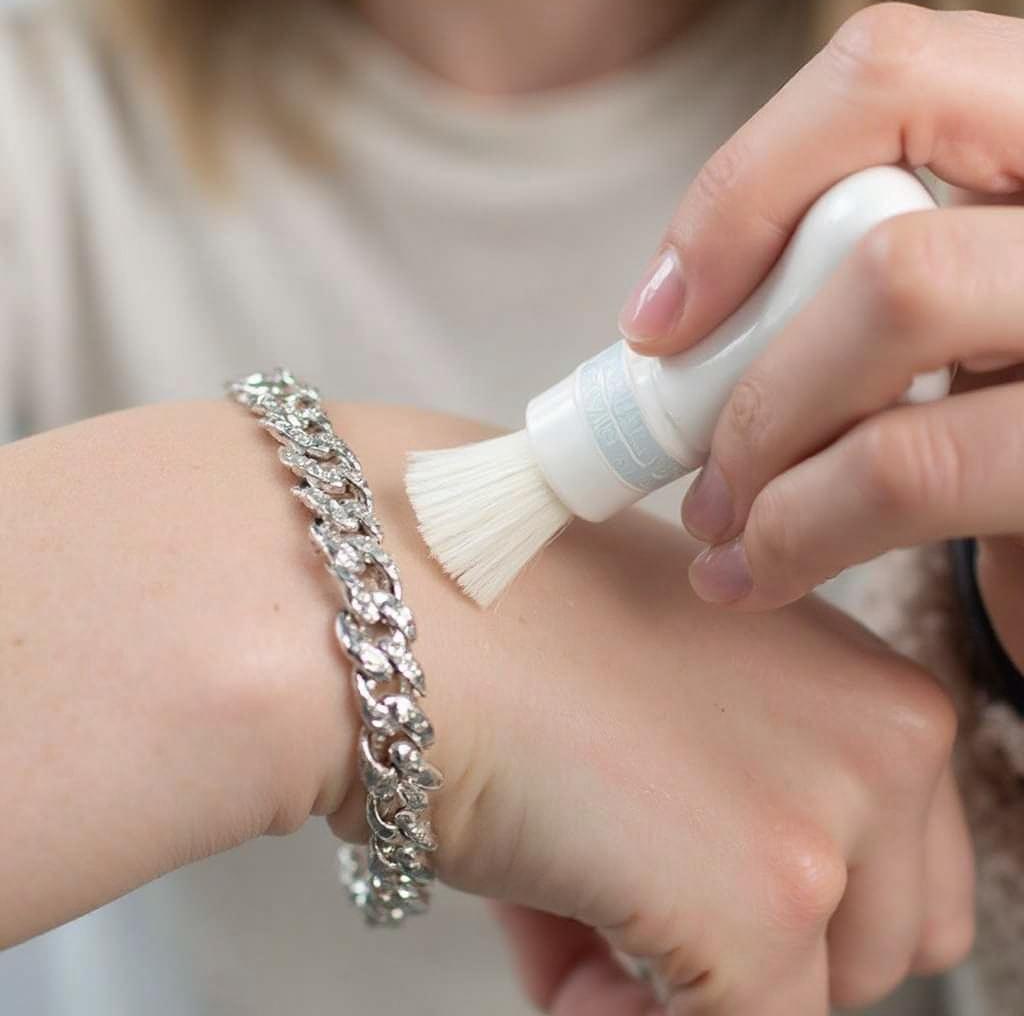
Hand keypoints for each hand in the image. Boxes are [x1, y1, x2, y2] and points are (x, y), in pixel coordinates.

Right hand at [1, 400, 970, 1011]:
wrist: (385, 595)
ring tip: (573, 906)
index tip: (675, 875)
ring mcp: (832, 817)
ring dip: (690, 982)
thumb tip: (713, 886)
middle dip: (749, 949)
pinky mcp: (763, 901)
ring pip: (819, 999)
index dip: (786, 895)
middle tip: (616, 904)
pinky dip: (627, 1012)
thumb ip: (731, 768)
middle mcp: (887, 735)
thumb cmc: (502, 614)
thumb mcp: (660, 670)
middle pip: (878, 940)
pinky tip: (551, 937)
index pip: (897, 859)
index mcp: (867, 674)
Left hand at [616, 3, 1023, 659]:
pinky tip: (761, 574)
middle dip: (751, 379)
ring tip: (722, 531)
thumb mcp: (947, 311)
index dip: (744, 191)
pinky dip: (801, 532)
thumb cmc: (997, 408)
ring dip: (765, 455)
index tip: (656, 320)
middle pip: (883, 233)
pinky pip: (914, 469)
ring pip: (897, 311)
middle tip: (693, 465)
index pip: (886, 77)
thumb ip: (846, 276)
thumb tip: (669, 321)